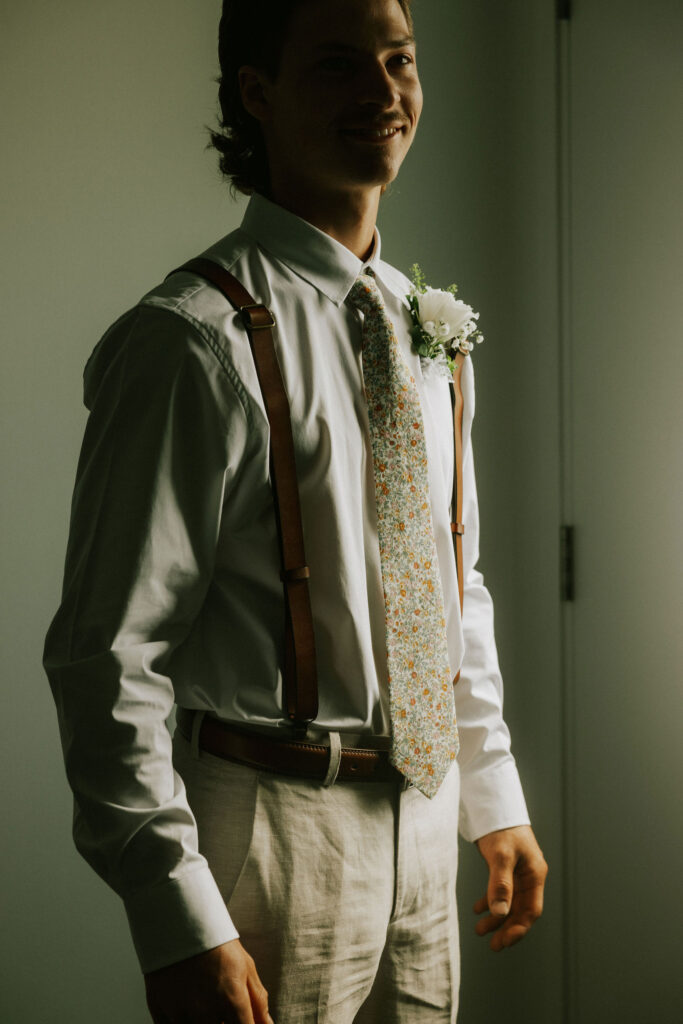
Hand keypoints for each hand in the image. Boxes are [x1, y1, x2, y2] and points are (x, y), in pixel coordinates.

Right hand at [144, 938, 272, 1023]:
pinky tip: (189, 1008)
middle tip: (223, 1009)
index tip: (243, 1022)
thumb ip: (257, 1002)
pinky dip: (183, 1021)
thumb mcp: (245, 967)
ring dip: (204, 1022)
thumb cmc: (216, 944)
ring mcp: (179, 1013)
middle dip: (224, 1023)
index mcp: (231, 1001)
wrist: (179, 920)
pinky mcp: (159, 1011)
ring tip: (206, 1007)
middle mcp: (205, 1011)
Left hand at [472, 824, 547, 951]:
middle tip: (492, 945)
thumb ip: (500, 884)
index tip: (504, 942)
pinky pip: (500, 891)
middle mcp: (529, 875)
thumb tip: (500, 913)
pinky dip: (489, 901)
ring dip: (496, 917)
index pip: (531, 909)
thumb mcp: (500, 856)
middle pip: (521, 909)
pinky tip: (477, 909)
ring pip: (509, 902)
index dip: (519, 928)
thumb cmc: (501, 827)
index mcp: (534, 873)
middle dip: (506, 928)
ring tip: (479, 930)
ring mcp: (518, 871)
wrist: (493, 803)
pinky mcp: (505, 867)